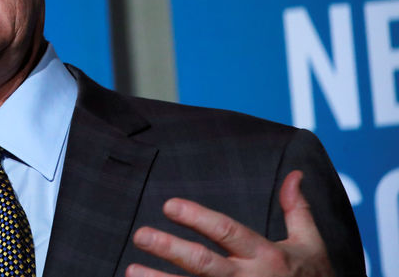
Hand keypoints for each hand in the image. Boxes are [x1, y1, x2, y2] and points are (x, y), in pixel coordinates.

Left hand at [126, 170, 332, 276]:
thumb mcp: (312, 245)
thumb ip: (298, 210)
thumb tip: (295, 174)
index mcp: (267, 256)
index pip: (227, 232)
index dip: (198, 218)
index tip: (169, 205)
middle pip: (203, 263)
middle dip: (170, 249)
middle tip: (140, 234)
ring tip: (129, 271)